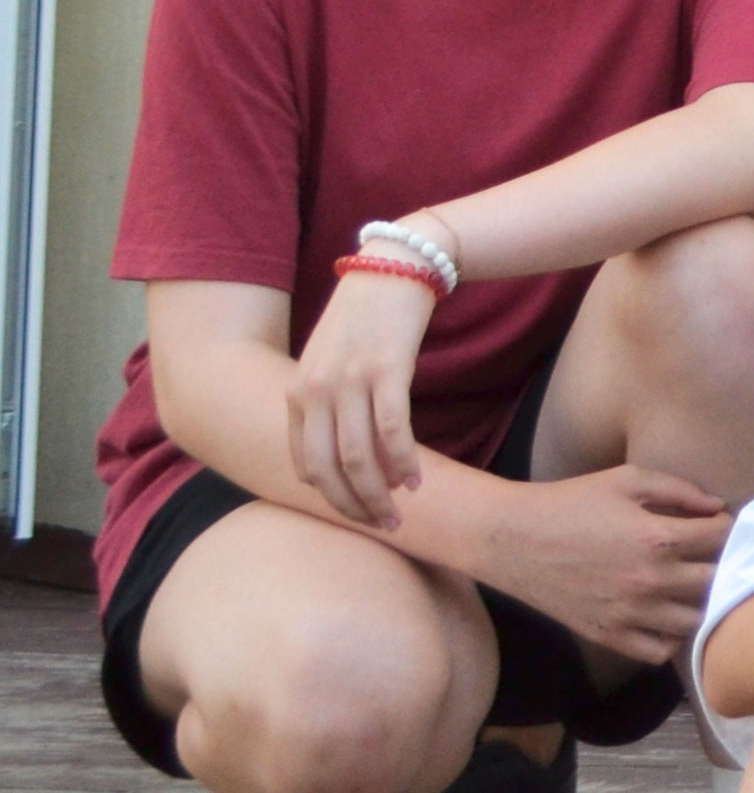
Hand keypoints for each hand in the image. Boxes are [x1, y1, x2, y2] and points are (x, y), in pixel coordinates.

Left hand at [285, 269, 437, 526]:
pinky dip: (404, 461)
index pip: (304, 464)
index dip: (330, 498)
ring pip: (359, 457)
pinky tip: (418, 479)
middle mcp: (315, 390)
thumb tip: (339, 450)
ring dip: (380, 493)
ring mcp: (349, 380)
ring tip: (400, 511)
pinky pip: (393, 431)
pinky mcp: (386, 370)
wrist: (394, 266)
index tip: (356, 514)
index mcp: (296, 392)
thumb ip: (325, 402)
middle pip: (329, 469)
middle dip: (354, 506)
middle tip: (381, 526)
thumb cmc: (366, 317)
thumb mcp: (329, 360)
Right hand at [470, 465, 731, 662]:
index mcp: (658, 538)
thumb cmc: (571, 502)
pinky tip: (669, 615)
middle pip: (719, 582)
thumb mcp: (628, 480)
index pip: (724, 538)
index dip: (731, 526)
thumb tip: (719, 506)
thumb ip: (680, 490)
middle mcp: (650, 581)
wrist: (512, 539)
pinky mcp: (608, 634)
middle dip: (727, 565)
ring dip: (705, 605)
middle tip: (719, 556)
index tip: (724, 523)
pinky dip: (672, 638)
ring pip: (696, 623)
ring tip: (698, 587)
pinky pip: (659, 651)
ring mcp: (629, 613)